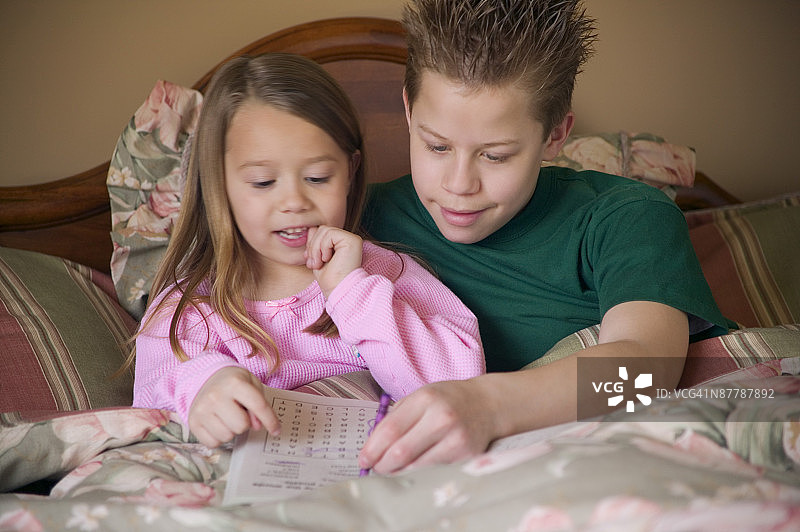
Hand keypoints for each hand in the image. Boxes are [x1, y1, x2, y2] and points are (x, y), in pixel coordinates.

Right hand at [187, 367, 280, 447]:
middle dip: (245, 423)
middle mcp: (215, 395)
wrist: (206, 378)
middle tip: (240, 413)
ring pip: (228, 436)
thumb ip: (259, 404)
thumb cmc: (233, 383)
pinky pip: (213, 443)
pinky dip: (219, 437)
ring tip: (228, 417)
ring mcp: (202, 409)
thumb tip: (257, 426)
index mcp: (234, 383)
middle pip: (242, 425)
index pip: (258, 406)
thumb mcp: (251, 385)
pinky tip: (218, 424)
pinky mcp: (193, 422)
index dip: (270, 420)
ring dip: (232, 430)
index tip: (276, 430)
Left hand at [305, 225, 362, 296]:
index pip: (321, 232)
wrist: (338, 289)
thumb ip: (315, 243)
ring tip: (319, 263)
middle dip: (312, 246)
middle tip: (313, 264)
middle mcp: (348, 239)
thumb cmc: (329, 279)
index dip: (312, 244)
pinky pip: (330, 233)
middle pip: (322, 229)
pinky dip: (323, 247)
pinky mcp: (353, 240)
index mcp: (341, 243)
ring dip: (316, 248)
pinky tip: (327, 259)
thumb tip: (311, 229)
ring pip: (324, 230)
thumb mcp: (317, 258)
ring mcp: (351, 239)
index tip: (310, 261)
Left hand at [358, 379, 496, 473]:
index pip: (390, 429)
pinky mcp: (466, 455)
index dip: (372, 449)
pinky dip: (419, 473)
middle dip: (382, 465)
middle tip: (376, 468)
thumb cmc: (448, 400)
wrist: (487, 404)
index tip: (363, 459)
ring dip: (399, 472)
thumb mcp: (421, 396)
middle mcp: (442, 418)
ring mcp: (456, 438)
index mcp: (426, 399)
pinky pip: (434, 471)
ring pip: (417, 466)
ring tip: (392, 469)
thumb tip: (374, 445)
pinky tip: (413, 469)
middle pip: (401, 452)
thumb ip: (397, 417)